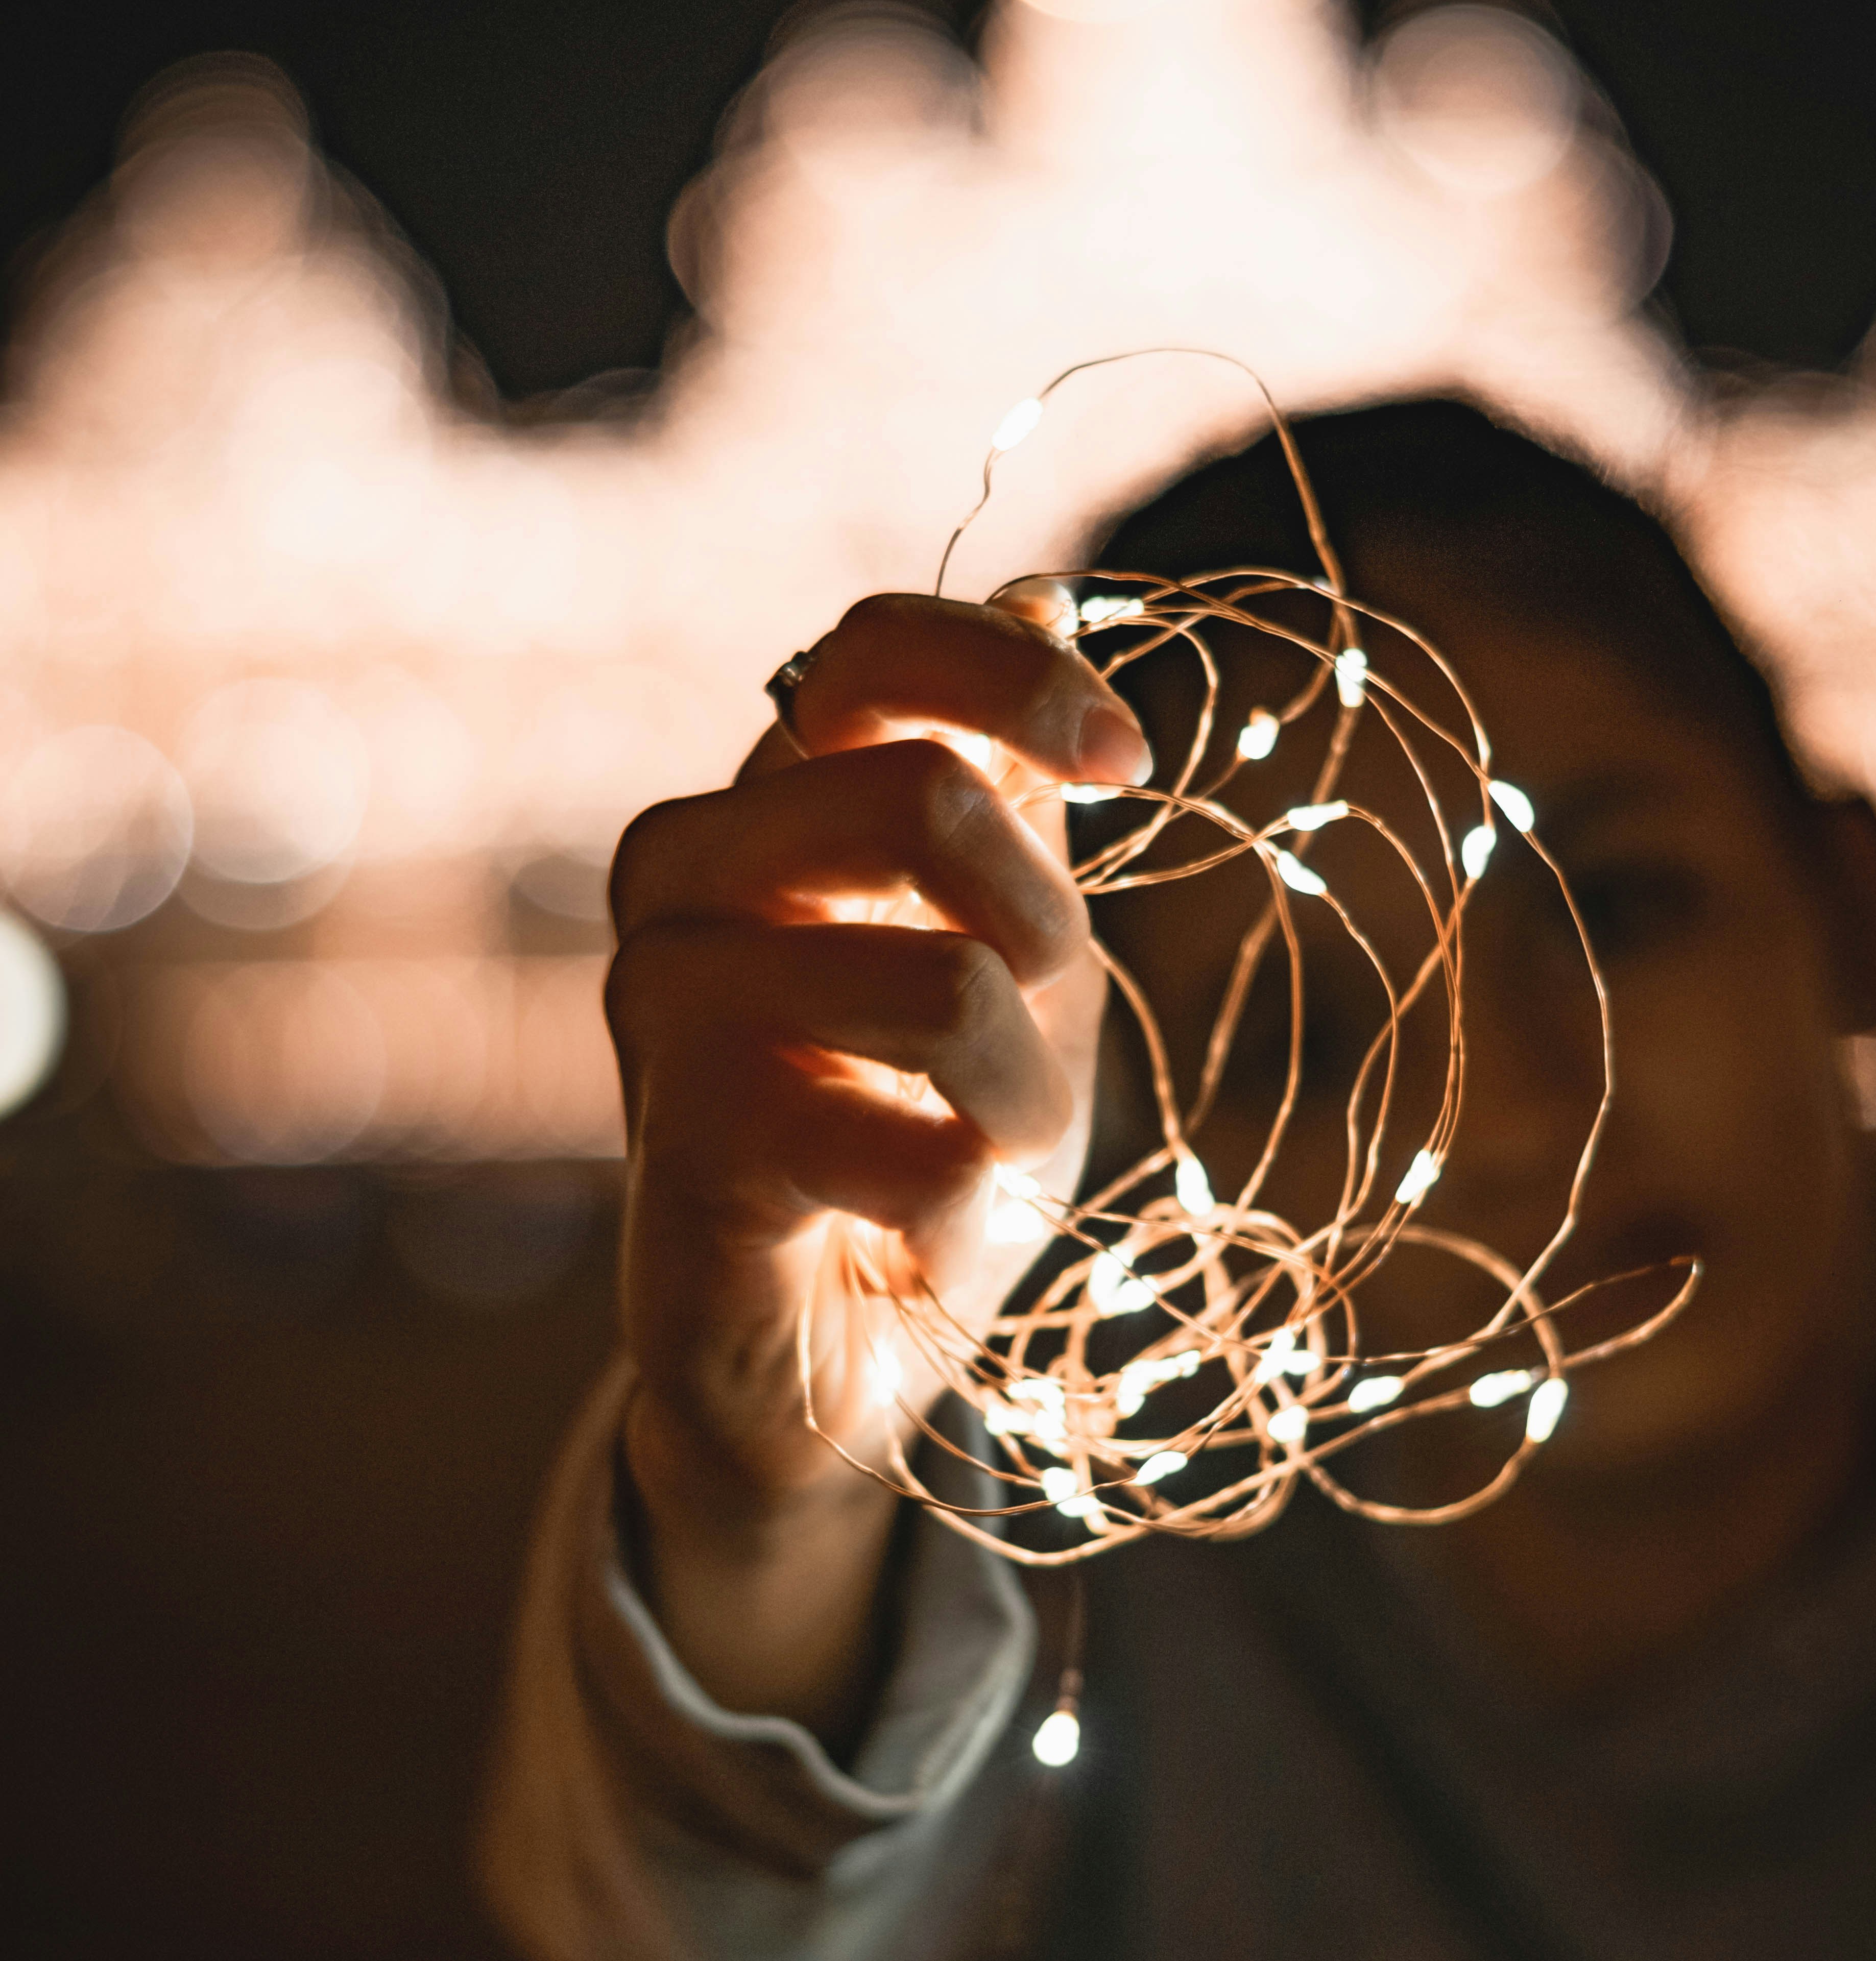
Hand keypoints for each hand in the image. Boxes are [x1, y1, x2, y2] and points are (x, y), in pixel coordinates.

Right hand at [602, 593, 1148, 1739]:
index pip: (867, 653)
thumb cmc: (915, 1151)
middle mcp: (689, 879)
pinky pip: (898, 1134)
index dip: (1013, 682)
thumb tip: (1036, 592)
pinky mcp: (680, 1145)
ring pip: (929, 980)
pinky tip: (912, 1234)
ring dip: (1015, 1094)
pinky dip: (958, 1202)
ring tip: (976, 1160)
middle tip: (1033, 1041)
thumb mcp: (1009, 961)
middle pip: (913, 799)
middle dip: (1037, 937)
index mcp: (769, 808)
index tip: (1126, 763)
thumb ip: (1006, 801)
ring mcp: (663, 1008)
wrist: (827, 1368)